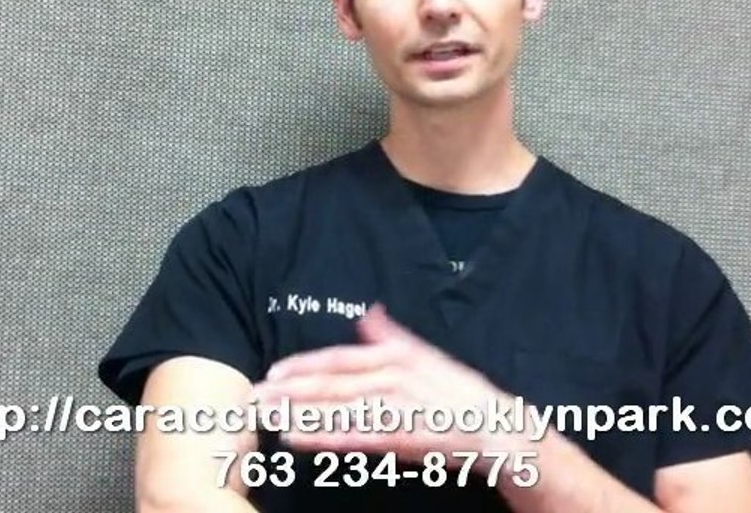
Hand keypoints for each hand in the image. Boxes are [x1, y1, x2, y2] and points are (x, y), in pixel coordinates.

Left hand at [251, 303, 510, 465]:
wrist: (496, 427)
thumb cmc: (458, 392)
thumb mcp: (427, 354)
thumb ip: (393, 334)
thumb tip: (370, 311)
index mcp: (396, 355)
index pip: (340, 358)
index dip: (305, 365)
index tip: (274, 371)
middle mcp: (393, 376)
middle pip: (331, 383)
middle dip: (289, 390)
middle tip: (254, 395)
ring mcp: (396, 406)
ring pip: (337, 409)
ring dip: (297, 412)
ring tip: (265, 416)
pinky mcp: (401, 436)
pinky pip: (354, 436)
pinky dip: (323, 436)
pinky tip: (296, 438)